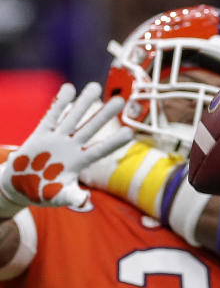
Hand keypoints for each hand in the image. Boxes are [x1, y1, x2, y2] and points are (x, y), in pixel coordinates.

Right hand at [0, 82, 132, 216]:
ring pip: (73, 118)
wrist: (21, 186)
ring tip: (96, 86)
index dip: (114, 141)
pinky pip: (51, 116)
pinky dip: (59, 103)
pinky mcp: (41, 134)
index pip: (100, 150)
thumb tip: (86, 201)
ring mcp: (57, 139)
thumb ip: (72, 197)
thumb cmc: (43, 194)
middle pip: (91, 128)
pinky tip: (69, 88)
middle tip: (120, 100)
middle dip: (104, 115)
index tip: (130, 132)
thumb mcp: (59, 197)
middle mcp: (71, 148)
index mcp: (79, 163)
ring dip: (84, 103)